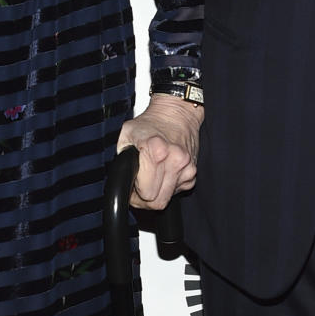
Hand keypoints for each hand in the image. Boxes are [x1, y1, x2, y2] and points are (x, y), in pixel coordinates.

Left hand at [117, 93, 203, 209]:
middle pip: (158, 202)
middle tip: (139, 186)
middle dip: (145, 199)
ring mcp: (186, 167)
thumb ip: (122, 159)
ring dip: (157, 193)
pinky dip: (169, 186)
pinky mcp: (193, 171)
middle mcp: (175, 160)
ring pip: (167, 199)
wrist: (176, 113)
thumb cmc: (150, 122)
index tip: (132, 187)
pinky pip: (177, 190)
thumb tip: (121, 181)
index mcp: (156, 150)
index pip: (146, 194)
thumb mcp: (127, 134)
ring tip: (151, 177)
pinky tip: (163, 172)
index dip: (135, 195)